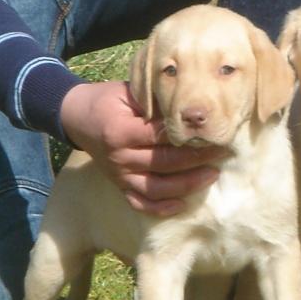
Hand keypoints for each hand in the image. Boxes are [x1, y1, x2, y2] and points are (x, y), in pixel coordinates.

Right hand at [60, 81, 227, 214]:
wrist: (77, 117)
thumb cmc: (108, 100)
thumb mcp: (129, 92)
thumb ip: (156, 101)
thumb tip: (191, 109)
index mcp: (121, 131)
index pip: (162, 137)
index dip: (190, 137)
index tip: (214, 132)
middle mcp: (120, 157)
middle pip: (165, 163)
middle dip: (198, 159)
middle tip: (224, 152)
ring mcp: (119, 175)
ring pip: (157, 187)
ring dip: (188, 185)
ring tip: (212, 175)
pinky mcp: (119, 186)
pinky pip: (140, 203)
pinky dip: (161, 208)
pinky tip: (183, 204)